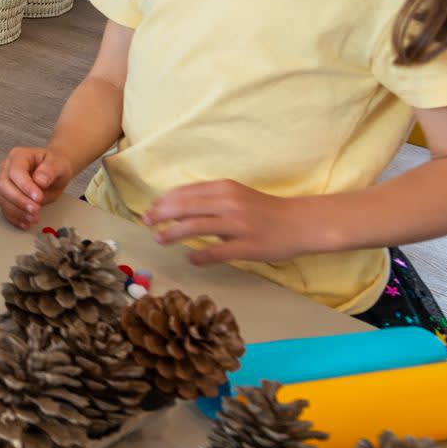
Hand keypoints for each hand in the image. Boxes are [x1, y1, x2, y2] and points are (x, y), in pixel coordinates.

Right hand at [0, 146, 72, 228]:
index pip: (15, 171)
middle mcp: (7, 168)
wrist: (54, 172)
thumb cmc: (54, 165)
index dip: (25, 186)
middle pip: (4, 186)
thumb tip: (40, 180)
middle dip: (20, 201)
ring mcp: (5, 182)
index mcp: (19, 156)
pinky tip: (26, 222)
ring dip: (17, 211)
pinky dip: (15, 218)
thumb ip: (50, 170)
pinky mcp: (6, 196)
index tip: (38, 198)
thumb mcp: (59, 164)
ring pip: (2, 199)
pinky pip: (5, 209)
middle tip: (36, 210)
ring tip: (34, 218)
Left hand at [144, 180, 323, 264]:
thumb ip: (211, 200)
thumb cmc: (265, 210)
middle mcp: (229, 203)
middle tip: (146, 222)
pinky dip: (199, 256)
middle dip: (160, 215)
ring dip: (172, 234)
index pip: (186, 192)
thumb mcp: (237, 195)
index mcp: (225, 188)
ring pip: (194, 227)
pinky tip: (190, 258)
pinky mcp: (247, 246)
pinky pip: (215, 252)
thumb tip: (179, 209)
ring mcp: (238, 225)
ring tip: (160, 238)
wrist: (300, 223)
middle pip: (184, 207)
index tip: (151, 208)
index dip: (164, 201)